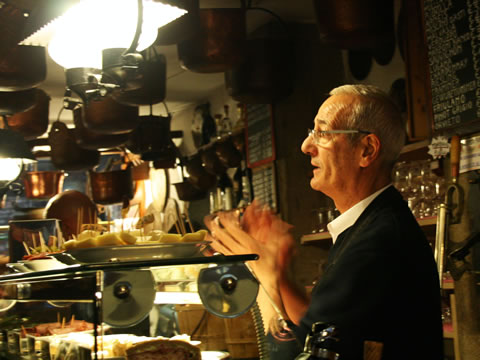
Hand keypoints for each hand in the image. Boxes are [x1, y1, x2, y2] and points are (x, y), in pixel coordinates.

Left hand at [204, 201, 294, 325]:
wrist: (268, 283)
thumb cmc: (271, 268)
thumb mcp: (276, 248)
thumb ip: (275, 234)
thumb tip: (276, 223)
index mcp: (250, 245)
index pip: (235, 231)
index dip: (227, 222)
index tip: (222, 215)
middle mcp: (240, 251)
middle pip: (225, 237)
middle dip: (217, 227)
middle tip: (211, 220)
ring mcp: (236, 258)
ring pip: (221, 246)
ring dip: (213, 238)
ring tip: (206, 231)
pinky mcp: (234, 264)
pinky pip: (222, 254)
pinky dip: (215, 248)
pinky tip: (211, 245)